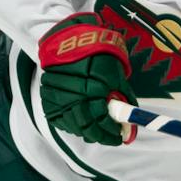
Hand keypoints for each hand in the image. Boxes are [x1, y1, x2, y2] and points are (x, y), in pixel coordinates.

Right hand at [38, 13, 136, 145]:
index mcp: (93, 90)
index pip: (103, 121)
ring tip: (97, 132)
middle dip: (101, 137)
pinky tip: (82, 124)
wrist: (70, 42)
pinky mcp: (49, 100)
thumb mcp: (116, 74)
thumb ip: (124, 96)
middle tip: (110, 138)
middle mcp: (74, 96)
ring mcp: (59, 100)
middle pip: (87, 128)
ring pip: (73, 127)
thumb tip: (130, 116)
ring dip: (87, 133)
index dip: (112, 133)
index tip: (120, 137)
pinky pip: (61, 121)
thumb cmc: (97, 55)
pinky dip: (72, 126)